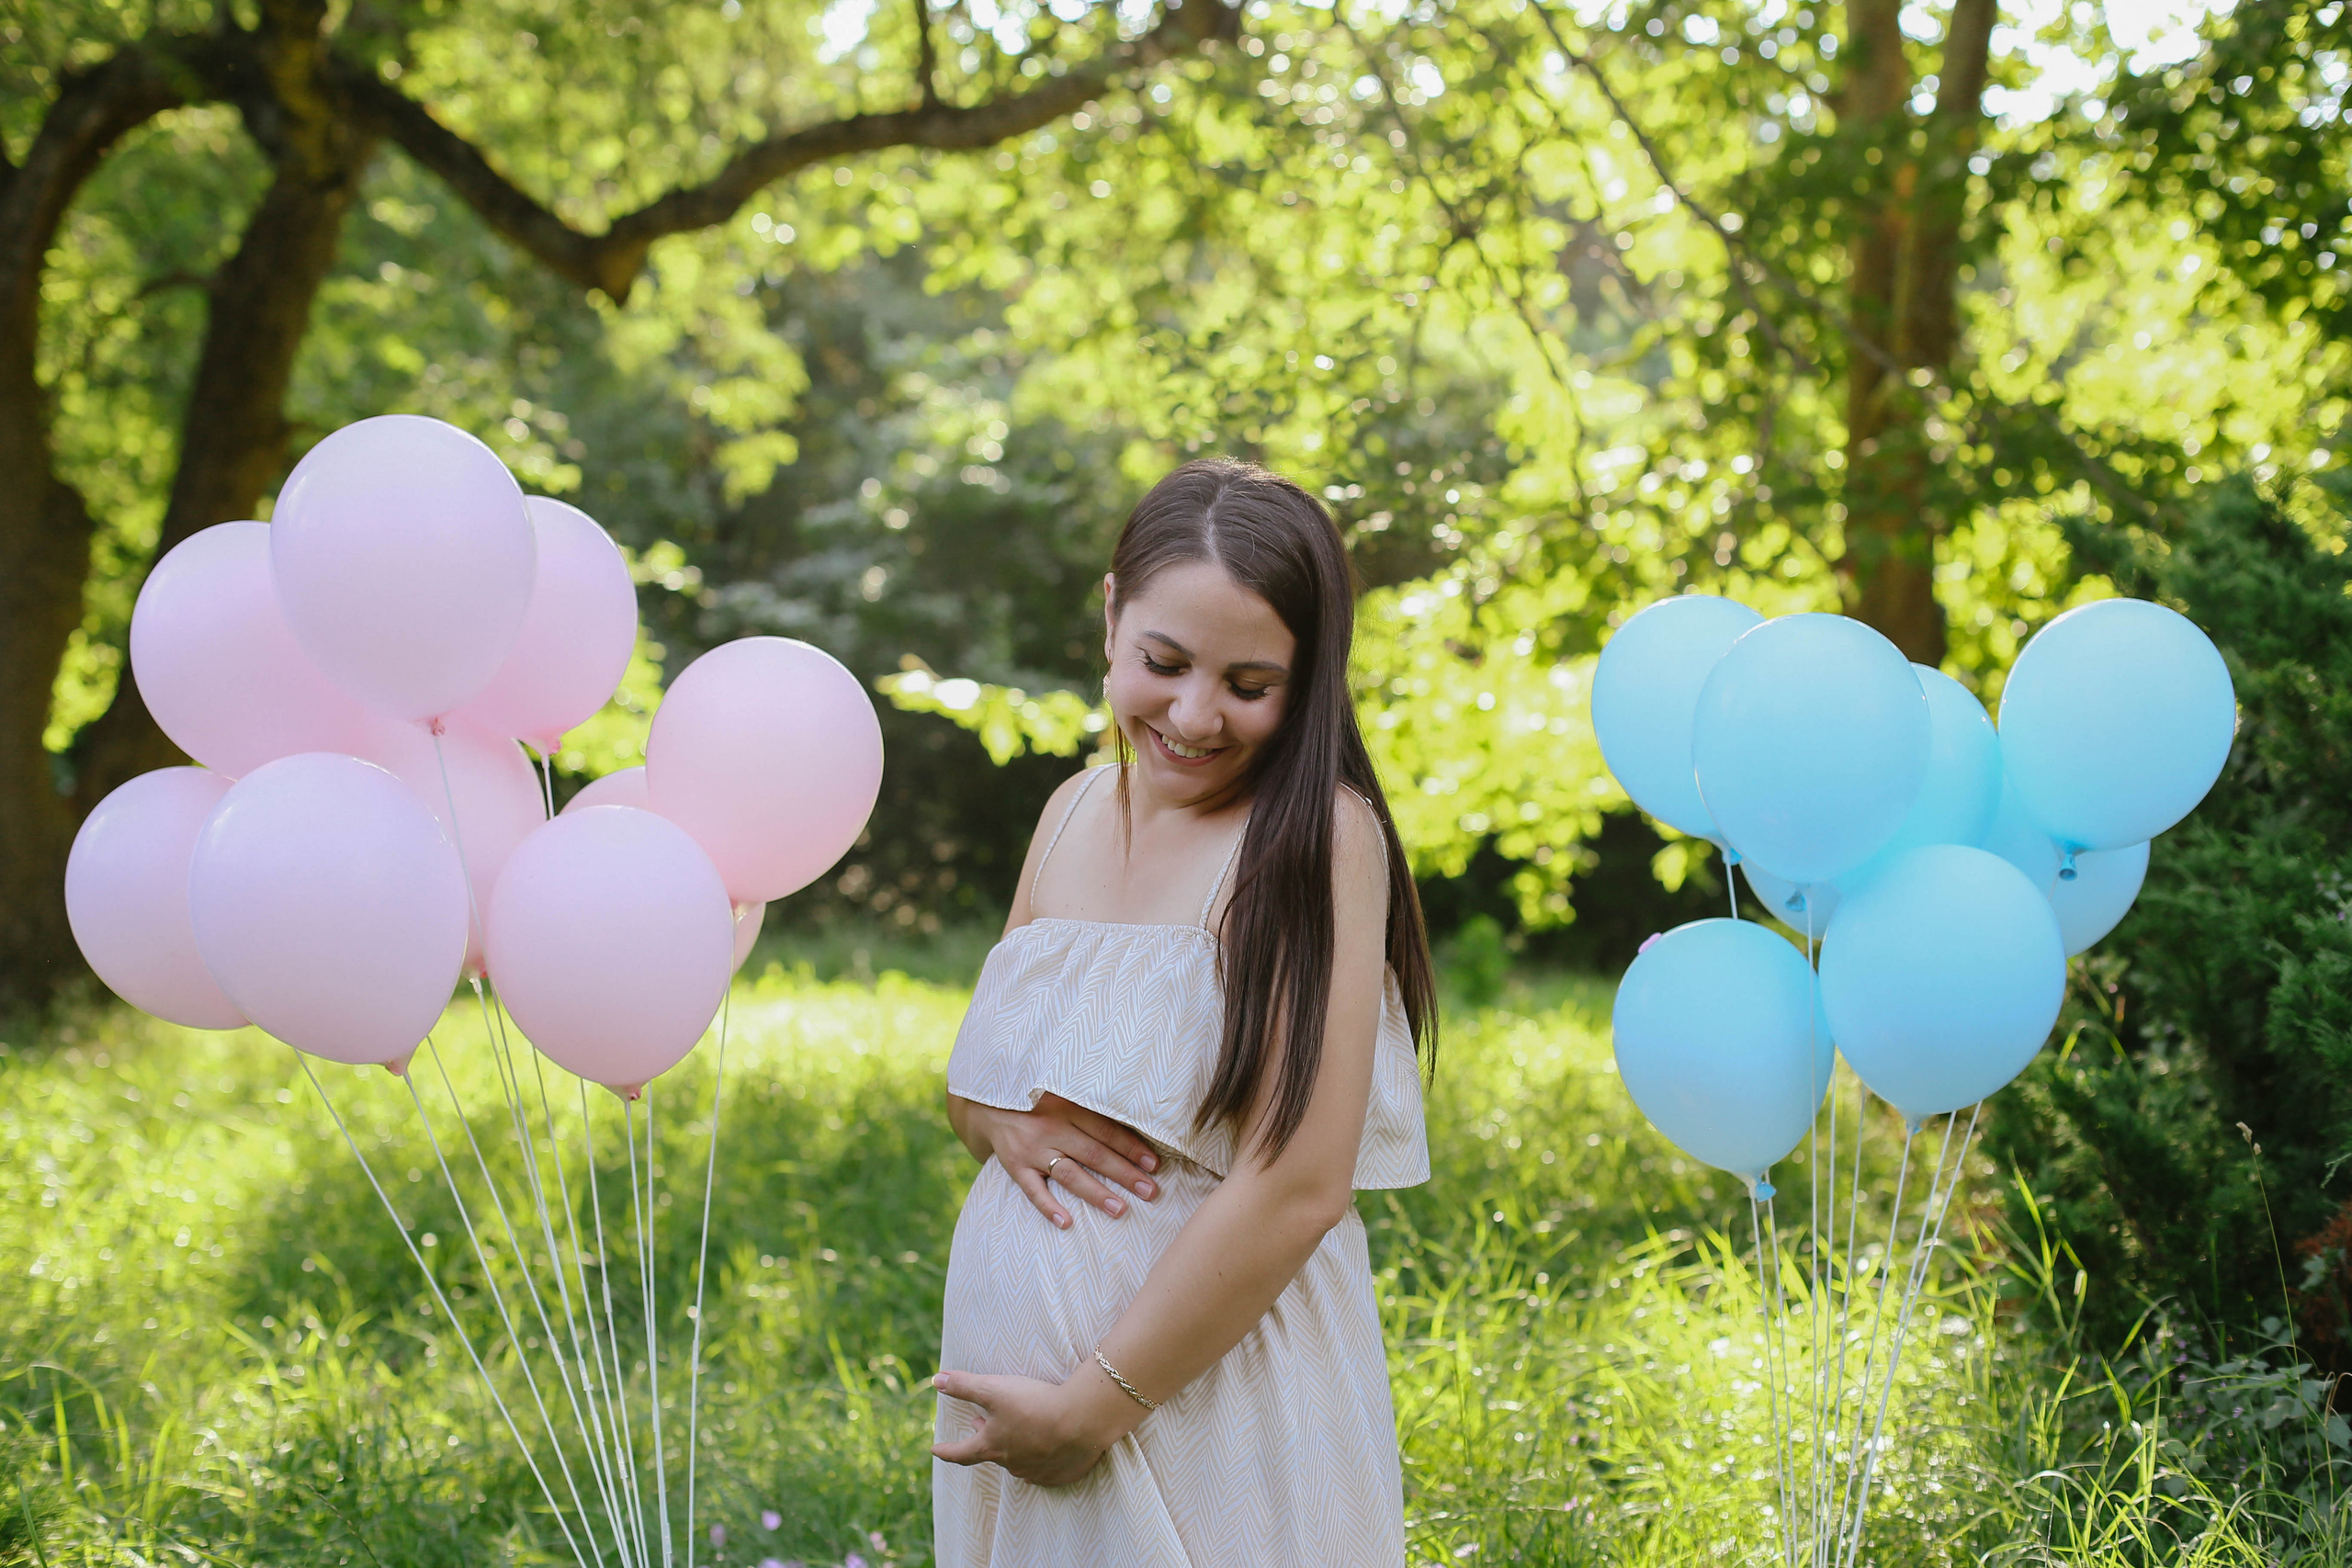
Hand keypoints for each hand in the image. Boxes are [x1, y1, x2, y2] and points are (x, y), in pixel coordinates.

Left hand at [930, 1365, 1139, 1486]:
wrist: (1082, 1421)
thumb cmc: (1034, 1404)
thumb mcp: (994, 1389)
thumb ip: (964, 1385)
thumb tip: (936, 1379)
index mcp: (992, 1446)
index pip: (961, 1453)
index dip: (946, 1450)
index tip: (934, 1450)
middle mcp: (1011, 1464)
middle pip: (991, 1454)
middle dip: (983, 1441)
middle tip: (979, 1425)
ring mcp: (1036, 1472)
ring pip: (1018, 1462)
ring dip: (1013, 1448)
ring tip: (1016, 1434)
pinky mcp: (1060, 1475)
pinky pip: (1045, 1471)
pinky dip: (1041, 1460)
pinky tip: (1046, 1450)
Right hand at [967, 1092, 1159, 1229]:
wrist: (986, 1102)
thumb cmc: (1036, 1101)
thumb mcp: (1062, 1095)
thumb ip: (1089, 1111)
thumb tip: (1132, 1130)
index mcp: (1068, 1107)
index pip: (1107, 1131)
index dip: (1132, 1148)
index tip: (1154, 1165)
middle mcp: (1052, 1128)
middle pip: (1094, 1154)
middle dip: (1125, 1174)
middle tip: (1150, 1192)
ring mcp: (1032, 1149)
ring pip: (1069, 1174)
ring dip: (1096, 1193)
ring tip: (1120, 1210)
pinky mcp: (1014, 1165)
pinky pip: (1033, 1191)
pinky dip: (1049, 1207)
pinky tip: (1067, 1223)